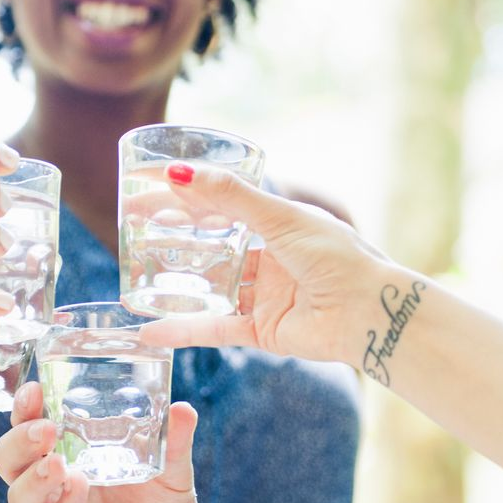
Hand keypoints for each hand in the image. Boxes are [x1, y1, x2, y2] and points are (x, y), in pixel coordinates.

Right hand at [0, 381, 202, 502]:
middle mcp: (49, 488)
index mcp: (67, 457)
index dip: (26, 408)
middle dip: (20, 439)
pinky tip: (77, 491)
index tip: (36, 389)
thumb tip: (182, 408)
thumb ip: (172, 444)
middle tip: (45, 428)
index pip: (32, 427)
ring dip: (34, 477)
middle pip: (10, 458)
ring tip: (57, 464)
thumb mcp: (172, 477)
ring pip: (20, 496)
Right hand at [134, 165, 393, 363]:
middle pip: (209, 247)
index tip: (146, 191)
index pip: (221, 207)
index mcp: (278, 225)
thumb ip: (230, 198)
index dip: (184, 199)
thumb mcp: (280, 218)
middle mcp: (269, 259)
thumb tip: (179, 172)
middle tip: (131, 228)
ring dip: (172, 285)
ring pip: (207, 288)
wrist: (371, 313)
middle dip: (170, 239)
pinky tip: (151, 329)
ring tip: (132, 278)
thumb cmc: (338, 257)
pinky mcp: (259, 330)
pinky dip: (182, 329)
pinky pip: (213, 329)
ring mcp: (262, 296)